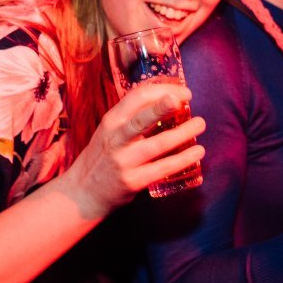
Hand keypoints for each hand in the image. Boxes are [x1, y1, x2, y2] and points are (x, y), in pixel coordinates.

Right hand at [63, 83, 205, 218]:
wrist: (82, 192)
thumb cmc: (104, 155)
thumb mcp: (110, 130)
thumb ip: (133, 116)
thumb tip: (169, 98)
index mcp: (111, 120)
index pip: (136, 97)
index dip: (162, 90)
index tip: (183, 92)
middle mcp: (115, 138)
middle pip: (141, 118)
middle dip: (164, 105)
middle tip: (187, 97)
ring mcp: (123, 161)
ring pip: (158, 144)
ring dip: (183, 133)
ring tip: (200, 124)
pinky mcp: (132, 181)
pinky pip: (162, 168)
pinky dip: (183, 159)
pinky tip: (197, 151)